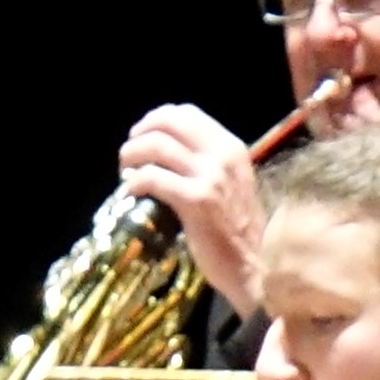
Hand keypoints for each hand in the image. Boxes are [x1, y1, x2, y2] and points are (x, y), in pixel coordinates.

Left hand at [120, 104, 270, 312]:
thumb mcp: (231, 185)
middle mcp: (223, 155)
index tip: (143, 135)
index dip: (157, 120)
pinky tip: (130, 193)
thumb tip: (166, 153)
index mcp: (232, 147)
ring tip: (125, 172)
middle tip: (128, 154)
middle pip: (167, 122)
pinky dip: (134, 182)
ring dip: (131, 155)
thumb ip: (208, 165)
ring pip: (156, 145)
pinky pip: (152, 178)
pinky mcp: (196, 200)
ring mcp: (211, 176)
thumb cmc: (238, 231)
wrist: (254, 266)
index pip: (187, 113)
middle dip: (139, 133)